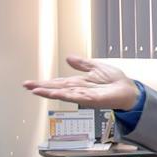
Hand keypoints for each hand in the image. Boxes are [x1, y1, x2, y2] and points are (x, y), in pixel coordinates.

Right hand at [22, 55, 140, 110]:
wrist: (129, 90)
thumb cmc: (115, 81)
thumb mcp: (96, 67)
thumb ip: (82, 64)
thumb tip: (68, 57)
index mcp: (79, 82)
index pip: (58, 82)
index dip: (44, 83)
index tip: (30, 83)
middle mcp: (79, 90)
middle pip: (57, 88)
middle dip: (42, 87)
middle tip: (27, 86)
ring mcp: (85, 95)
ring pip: (64, 94)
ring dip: (50, 92)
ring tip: (37, 91)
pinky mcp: (94, 99)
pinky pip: (78, 97)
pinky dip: (67, 95)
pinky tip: (57, 94)